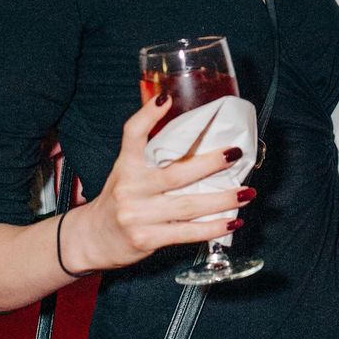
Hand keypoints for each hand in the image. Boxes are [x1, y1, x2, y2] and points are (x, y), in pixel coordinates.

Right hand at [59, 93, 253, 272]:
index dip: (147, 116)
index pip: (132, 135)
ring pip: (188, 205)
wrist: (91, 240)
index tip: (166, 99)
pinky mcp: (146, 239)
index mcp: (126, 167)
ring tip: (246, 192)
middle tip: (235, 153)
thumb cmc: (118, 201)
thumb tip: (186, 133)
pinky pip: (187, 232)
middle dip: (211, 163)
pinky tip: (232, 222)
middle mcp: (130, 189)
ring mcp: (138, 215)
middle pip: (176, 174)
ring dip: (223, 200)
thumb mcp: (126, 173)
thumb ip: (148, 156)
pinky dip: (212, 228)